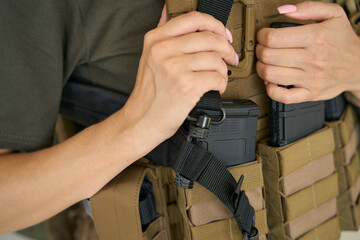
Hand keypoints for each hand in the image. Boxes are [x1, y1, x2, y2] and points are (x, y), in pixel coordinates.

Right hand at [121, 6, 237, 143]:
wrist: (142, 120)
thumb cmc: (148, 93)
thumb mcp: (149, 57)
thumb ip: (162, 34)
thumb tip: (168, 11)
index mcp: (156, 39)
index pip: (193, 19)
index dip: (215, 24)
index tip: (223, 34)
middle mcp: (164, 50)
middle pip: (210, 38)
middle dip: (227, 48)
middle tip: (230, 57)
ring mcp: (175, 67)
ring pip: (216, 58)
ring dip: (224, 69)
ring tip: (219, 77)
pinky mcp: (187, 86)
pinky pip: (217, 77)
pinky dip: (222, 84)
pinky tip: (215, 88)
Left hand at [256, 1, 359, 103]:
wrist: (359, 66)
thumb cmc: (342, 40)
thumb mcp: (333, 15)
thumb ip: (308, 7)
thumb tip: (284, 10)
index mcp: (315, 37)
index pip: (273, 38)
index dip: (262, 36)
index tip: (263, 36)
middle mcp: (312, 59)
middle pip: (268, 56)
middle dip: (259, 51)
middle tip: (262, 48)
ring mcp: (310, 79)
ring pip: (271, 75)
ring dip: (261, 68)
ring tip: (265, 63)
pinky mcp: (310, 94)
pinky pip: (283, 97)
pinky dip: (271, 90)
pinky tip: (271, 82)